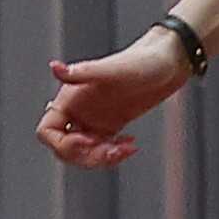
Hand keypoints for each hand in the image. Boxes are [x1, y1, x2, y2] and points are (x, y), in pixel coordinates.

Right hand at [37, 26, 197, 166]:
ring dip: (102, 158)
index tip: (88, 141)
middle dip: (86, 155)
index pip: (48, 131)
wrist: (170, 63)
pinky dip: (114, 154)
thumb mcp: (113, 69)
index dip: (62, 143)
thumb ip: (82, 72)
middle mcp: (79, 111)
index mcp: (71, 98)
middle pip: (65, 148)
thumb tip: (55, 67)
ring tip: (125, 150)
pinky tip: (131, 145)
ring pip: (85, 152)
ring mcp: (96, 120)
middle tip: (112, 152)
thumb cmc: (142, 61)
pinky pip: (103, 149)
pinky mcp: (113, 125)